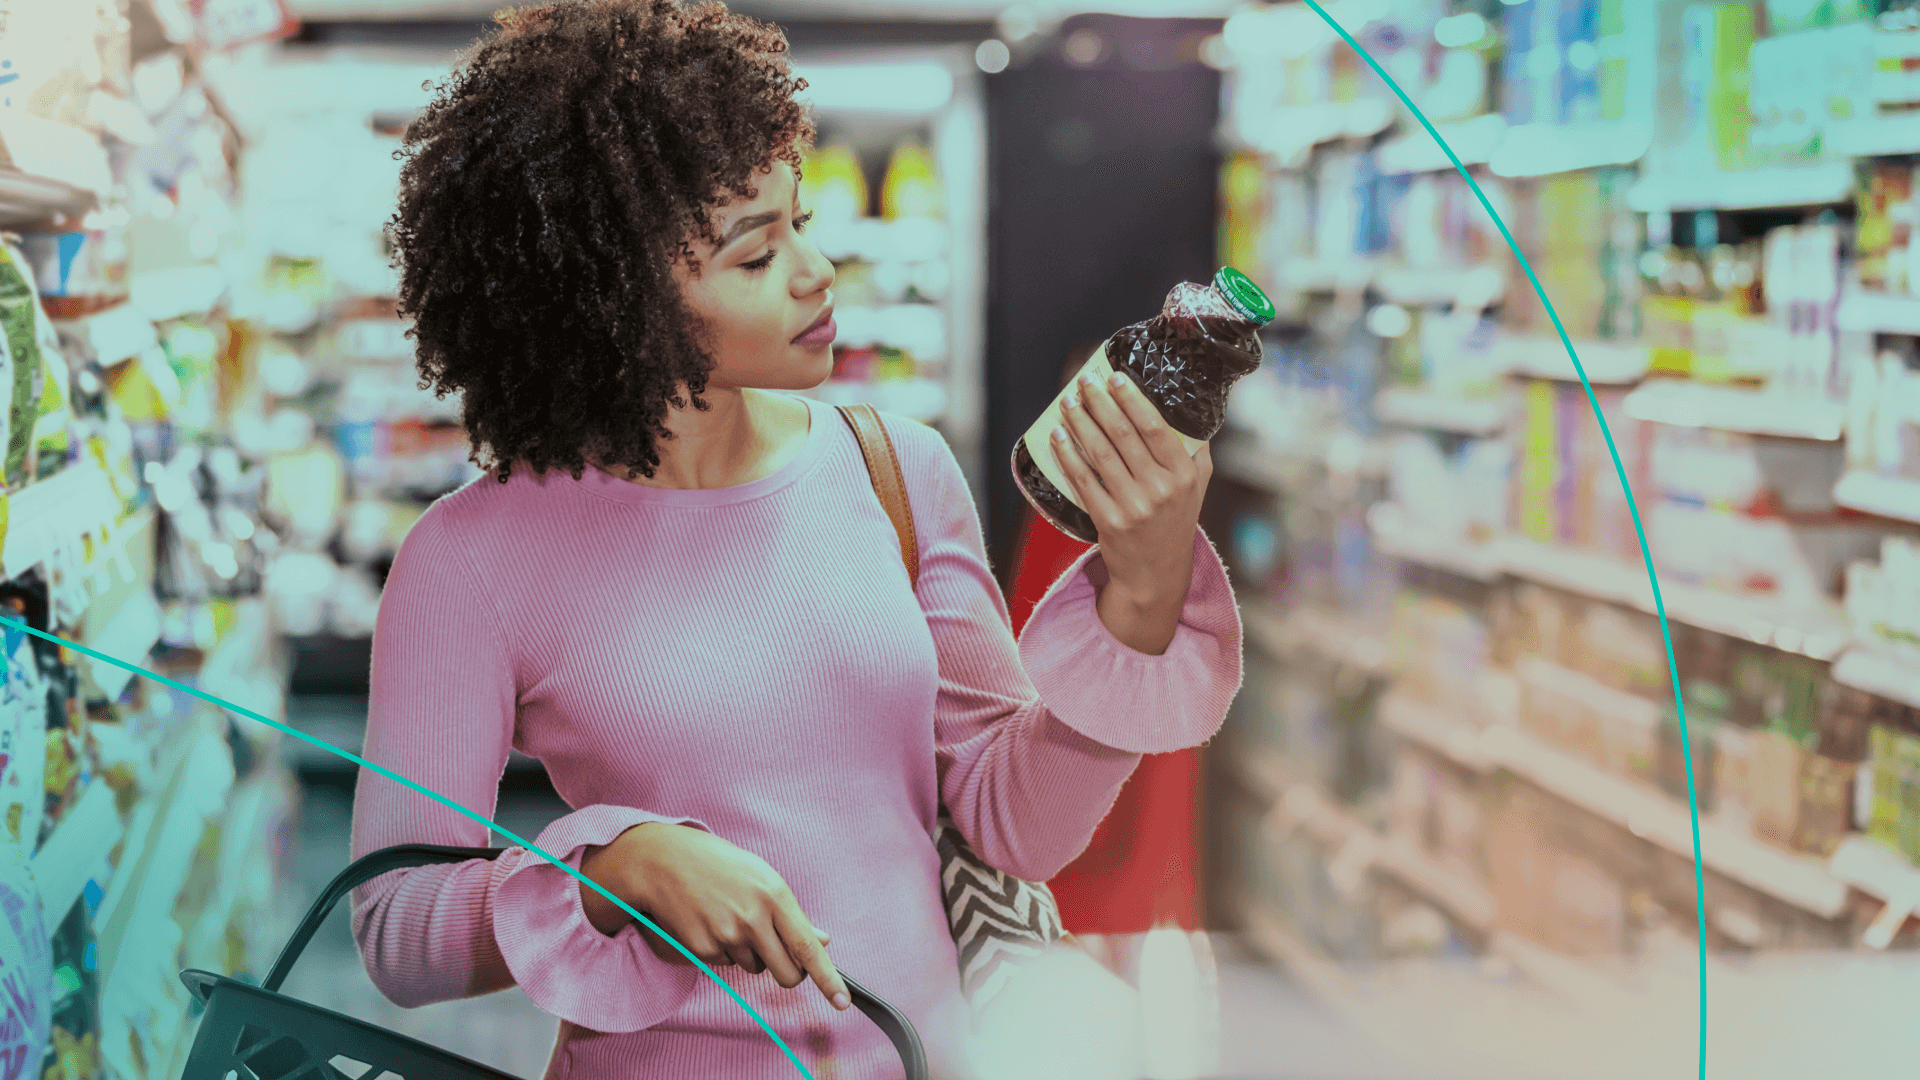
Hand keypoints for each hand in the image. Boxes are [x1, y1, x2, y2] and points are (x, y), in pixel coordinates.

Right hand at [578, 822, 850, 1009]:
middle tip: (777, 954)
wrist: (664, 860)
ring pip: (755, 968)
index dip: (827, 978)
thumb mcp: (762, 878)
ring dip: (750, 953)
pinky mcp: (702, 948)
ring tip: (731, 917)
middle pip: (786, 974)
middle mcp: (753, 918)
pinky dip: (723, 951)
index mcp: (774, 895)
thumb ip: (792, 914)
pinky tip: (710, 923)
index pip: (807, 947)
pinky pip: (726, 965)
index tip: (841, 1002)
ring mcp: (726, 935)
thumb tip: (823, 941)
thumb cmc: (720, 865)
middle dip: (788, 973)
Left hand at [1052, 369, 1208, 639]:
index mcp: (1184, 475)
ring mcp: (1133, 506)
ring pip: (1099, 453)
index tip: (1115, 378)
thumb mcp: (1197, 487)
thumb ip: (1195, 450)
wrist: (1155, 574)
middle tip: (1084, 382)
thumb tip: (1189, 409)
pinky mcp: (1108, 521)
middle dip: (1099, 403)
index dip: (1132, 400)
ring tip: (1068, 403)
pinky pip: (1082, 480)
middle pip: (1122, 435)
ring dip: (1079, 423)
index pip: (1155, 428)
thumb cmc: (1175, 522)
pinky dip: (1067, 455)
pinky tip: (1058, 436)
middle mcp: (1160, 489)